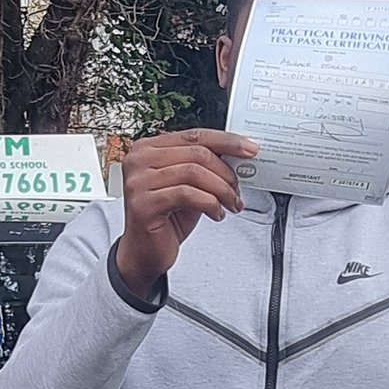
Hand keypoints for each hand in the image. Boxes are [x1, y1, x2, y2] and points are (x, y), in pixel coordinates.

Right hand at [111, 130, 257, 300]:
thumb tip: (238, 155)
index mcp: (148, 148)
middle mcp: (139, 160)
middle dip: (225, 172)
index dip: (226, 141)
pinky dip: (209, 204)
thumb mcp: (189, 185)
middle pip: (196, 153)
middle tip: (238, 189)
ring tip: (230, 204)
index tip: (249, 149)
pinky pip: (187, 194)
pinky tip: (216, 214)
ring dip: (221, 190)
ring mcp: (138, 182)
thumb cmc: (166, 218)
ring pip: (194, 172)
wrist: (145, 252)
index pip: (194, 136)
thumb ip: (205, 167)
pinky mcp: (143, 204)